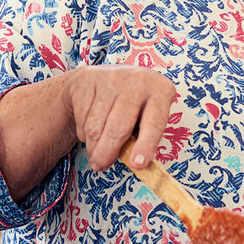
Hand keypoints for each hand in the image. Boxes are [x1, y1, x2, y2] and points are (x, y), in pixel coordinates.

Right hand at [63, 66, 180, 171]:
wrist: (104, 77)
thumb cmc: (133, 107)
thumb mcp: (145, 119)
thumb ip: (142, 140)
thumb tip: (135, 165)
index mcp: (161, 90)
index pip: (155, 123)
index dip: (146, 145)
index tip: (138, 164)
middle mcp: (139, 80)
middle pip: (119, 127)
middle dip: (107, 152)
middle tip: (100, 166)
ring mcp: (113, 77)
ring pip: (96, 125)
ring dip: (93, 145)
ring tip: (96, 149)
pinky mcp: (89, 79)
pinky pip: (82, 117)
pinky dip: (83, 131)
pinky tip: (89, 127)